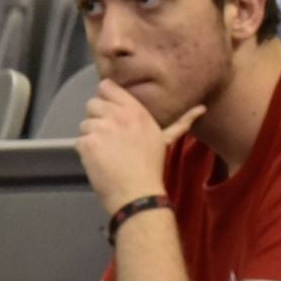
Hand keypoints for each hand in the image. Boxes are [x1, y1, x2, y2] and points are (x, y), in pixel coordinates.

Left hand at [77, 80, 203, 214]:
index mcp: (136, 111)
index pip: (107, 86)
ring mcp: (101, 128)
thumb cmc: (152, 167)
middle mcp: (118, 114)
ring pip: (84, 124)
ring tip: (107, 153)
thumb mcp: (166, 140)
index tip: (111, 112)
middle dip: (97, 119)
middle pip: (92, 104)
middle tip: (110, 138)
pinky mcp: (88, 143)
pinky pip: (79, 141)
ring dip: (91, 138)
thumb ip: (181, 122)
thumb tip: (201, 108)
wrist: (138, 193)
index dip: (105, 98)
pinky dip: (85, 152)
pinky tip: (99, 162)